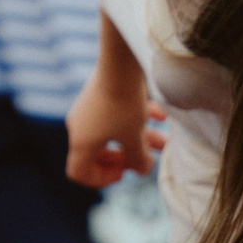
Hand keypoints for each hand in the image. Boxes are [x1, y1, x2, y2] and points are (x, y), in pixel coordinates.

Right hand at [65, 71, 164, 189]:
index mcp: (81, 142)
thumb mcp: (135, 137)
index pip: (79, 172)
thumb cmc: (124, 105)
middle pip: (96, 154)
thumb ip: (139, 160)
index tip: (124, 172)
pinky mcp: (99, 94)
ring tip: (163, 141)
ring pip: (112, 132)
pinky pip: (115, 114)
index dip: (101, 179)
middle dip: (123, 159)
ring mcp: (88, 109)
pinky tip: (161, 115)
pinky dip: (136, 119)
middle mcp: (79, 126)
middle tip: (141, 158)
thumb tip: (142, 170)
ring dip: (137, 139)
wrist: (119, 62)